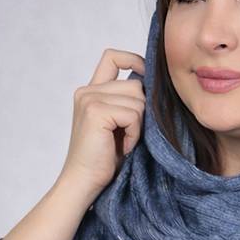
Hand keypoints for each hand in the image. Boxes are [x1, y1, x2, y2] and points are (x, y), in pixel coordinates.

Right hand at [59, 48, 145, 193]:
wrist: (84, 183)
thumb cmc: (104, 159)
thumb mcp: (118, 124)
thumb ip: (127, 101)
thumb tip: (155, 84)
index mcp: (91, 91)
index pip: (112, 56)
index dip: (134, 59)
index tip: (146, 78)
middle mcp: (87, 91)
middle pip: (136, 83)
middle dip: (142, 110)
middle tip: (130, 134)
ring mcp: (89, 99)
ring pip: (138, 99)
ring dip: (139, 125)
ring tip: (124, 142)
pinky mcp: (95, 112)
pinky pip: (133, 114)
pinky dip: (134, 133)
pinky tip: (123, 147)